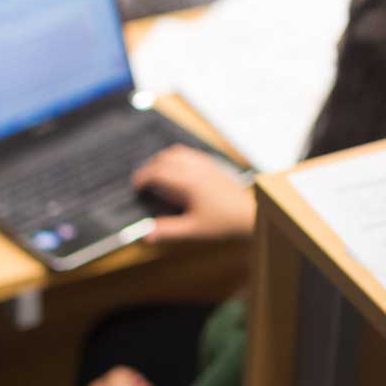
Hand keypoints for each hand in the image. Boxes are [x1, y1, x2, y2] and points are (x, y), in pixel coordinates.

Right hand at [133, 146, 254, 240]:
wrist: (249, 213)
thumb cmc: (223, 221)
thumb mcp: (193, 229)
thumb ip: (168, 230)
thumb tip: (145, 234)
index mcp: (188, 181)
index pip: (157, 171)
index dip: (142, 177)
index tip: (136, 186)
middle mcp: (195, 167)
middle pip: (164, 158)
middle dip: (149, 167)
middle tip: (143, 181)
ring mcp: (205, 163)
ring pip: (177, 151)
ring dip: (162, 159)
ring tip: (157, 173)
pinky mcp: (213, 164)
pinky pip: (189, 152)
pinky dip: (176, 157)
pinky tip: (177, 170)